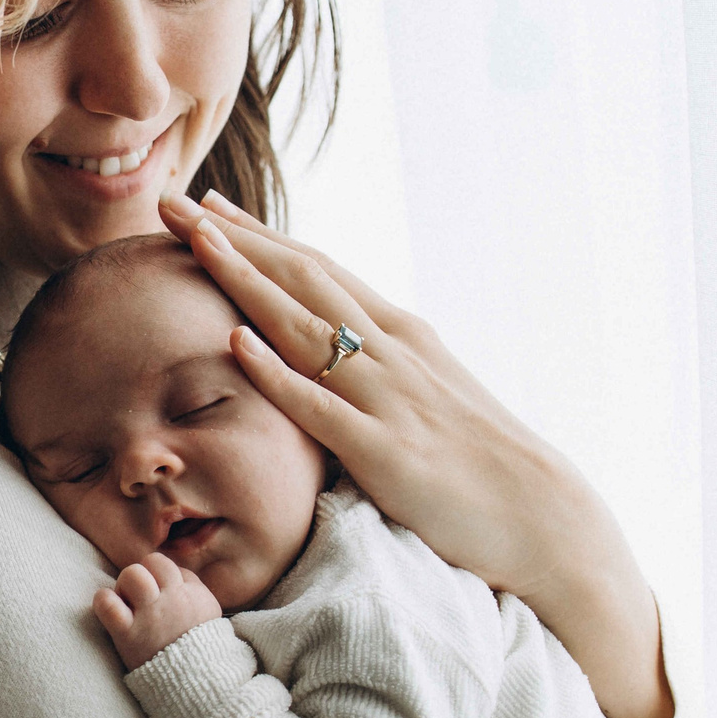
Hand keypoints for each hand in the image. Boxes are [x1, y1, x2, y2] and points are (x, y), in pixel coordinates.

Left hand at [95, 553, 222, 670]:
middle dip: (138, 577)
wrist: (195, 684)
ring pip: (130, 574)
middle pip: (147, 563)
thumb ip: (190, 585)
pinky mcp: (129, 635)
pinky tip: (110, 613)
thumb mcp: (207, 611)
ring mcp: (150, 616)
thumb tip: (168, 570)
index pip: (163, 564)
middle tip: (137, 601)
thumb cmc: (197, 647)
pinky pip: (107, 602)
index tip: (154, 594)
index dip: (153, 575)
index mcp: (192, 594)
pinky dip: (103, 602)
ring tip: (126, 607)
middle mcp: (172, 600)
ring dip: (122, 587)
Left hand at [158, 193, 672, 717]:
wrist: (542, 515)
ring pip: (304, 326)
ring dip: (246, 280)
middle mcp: (391, 351)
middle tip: (173, 202)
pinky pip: (321, 406)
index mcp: (399, 335)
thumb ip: (380, 366)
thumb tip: (334, 347)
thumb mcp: (426, 393)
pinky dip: (277, 372)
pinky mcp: (384, 450)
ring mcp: (387, 397)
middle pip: (301, 279)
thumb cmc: (478, 462)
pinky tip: (236, 342)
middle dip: (235, 239)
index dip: (260, 238)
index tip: (208, 208)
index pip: (318, 271)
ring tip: (195, 242)